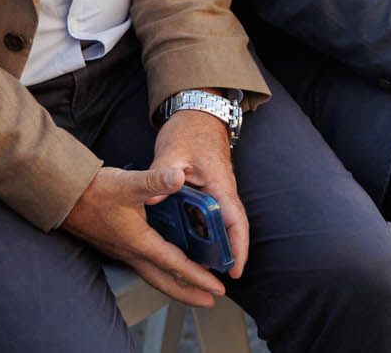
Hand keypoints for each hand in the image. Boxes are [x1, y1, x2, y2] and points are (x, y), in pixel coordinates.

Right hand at [61, 161, 228, 306]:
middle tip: (210, 300)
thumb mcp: (128, 183)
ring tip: (193, 288)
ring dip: (176, 283)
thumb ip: (155, 180)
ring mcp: (124, 251)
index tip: (217, 288)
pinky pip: (145, 266)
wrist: (64, 196)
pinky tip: (166, 263)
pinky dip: (162, 271)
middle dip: (190, 293)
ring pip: (155, 275)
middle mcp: (132, 252)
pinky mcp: (118, 245)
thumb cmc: (93, 191)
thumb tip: (178, 176)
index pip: (175, 265)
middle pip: (165, 282)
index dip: (198, 278)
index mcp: (139, 242)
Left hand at [151, 106, 248, 278]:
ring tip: (200, 267)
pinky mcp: (210, 188)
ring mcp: (218, 189)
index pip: (235, 221)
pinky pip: (211, 214)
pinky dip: (204, 230)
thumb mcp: (171, 152)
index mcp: (220, 184)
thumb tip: (154, 196)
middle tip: (215, 278)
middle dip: (228, 253)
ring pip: (221, 222)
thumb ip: (162, 175)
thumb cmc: (188, 130)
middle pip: (231, 227)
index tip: (234, 270)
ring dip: (215, 244)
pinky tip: (189, 241)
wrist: (197, 111)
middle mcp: (224, 189)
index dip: (237, 247)